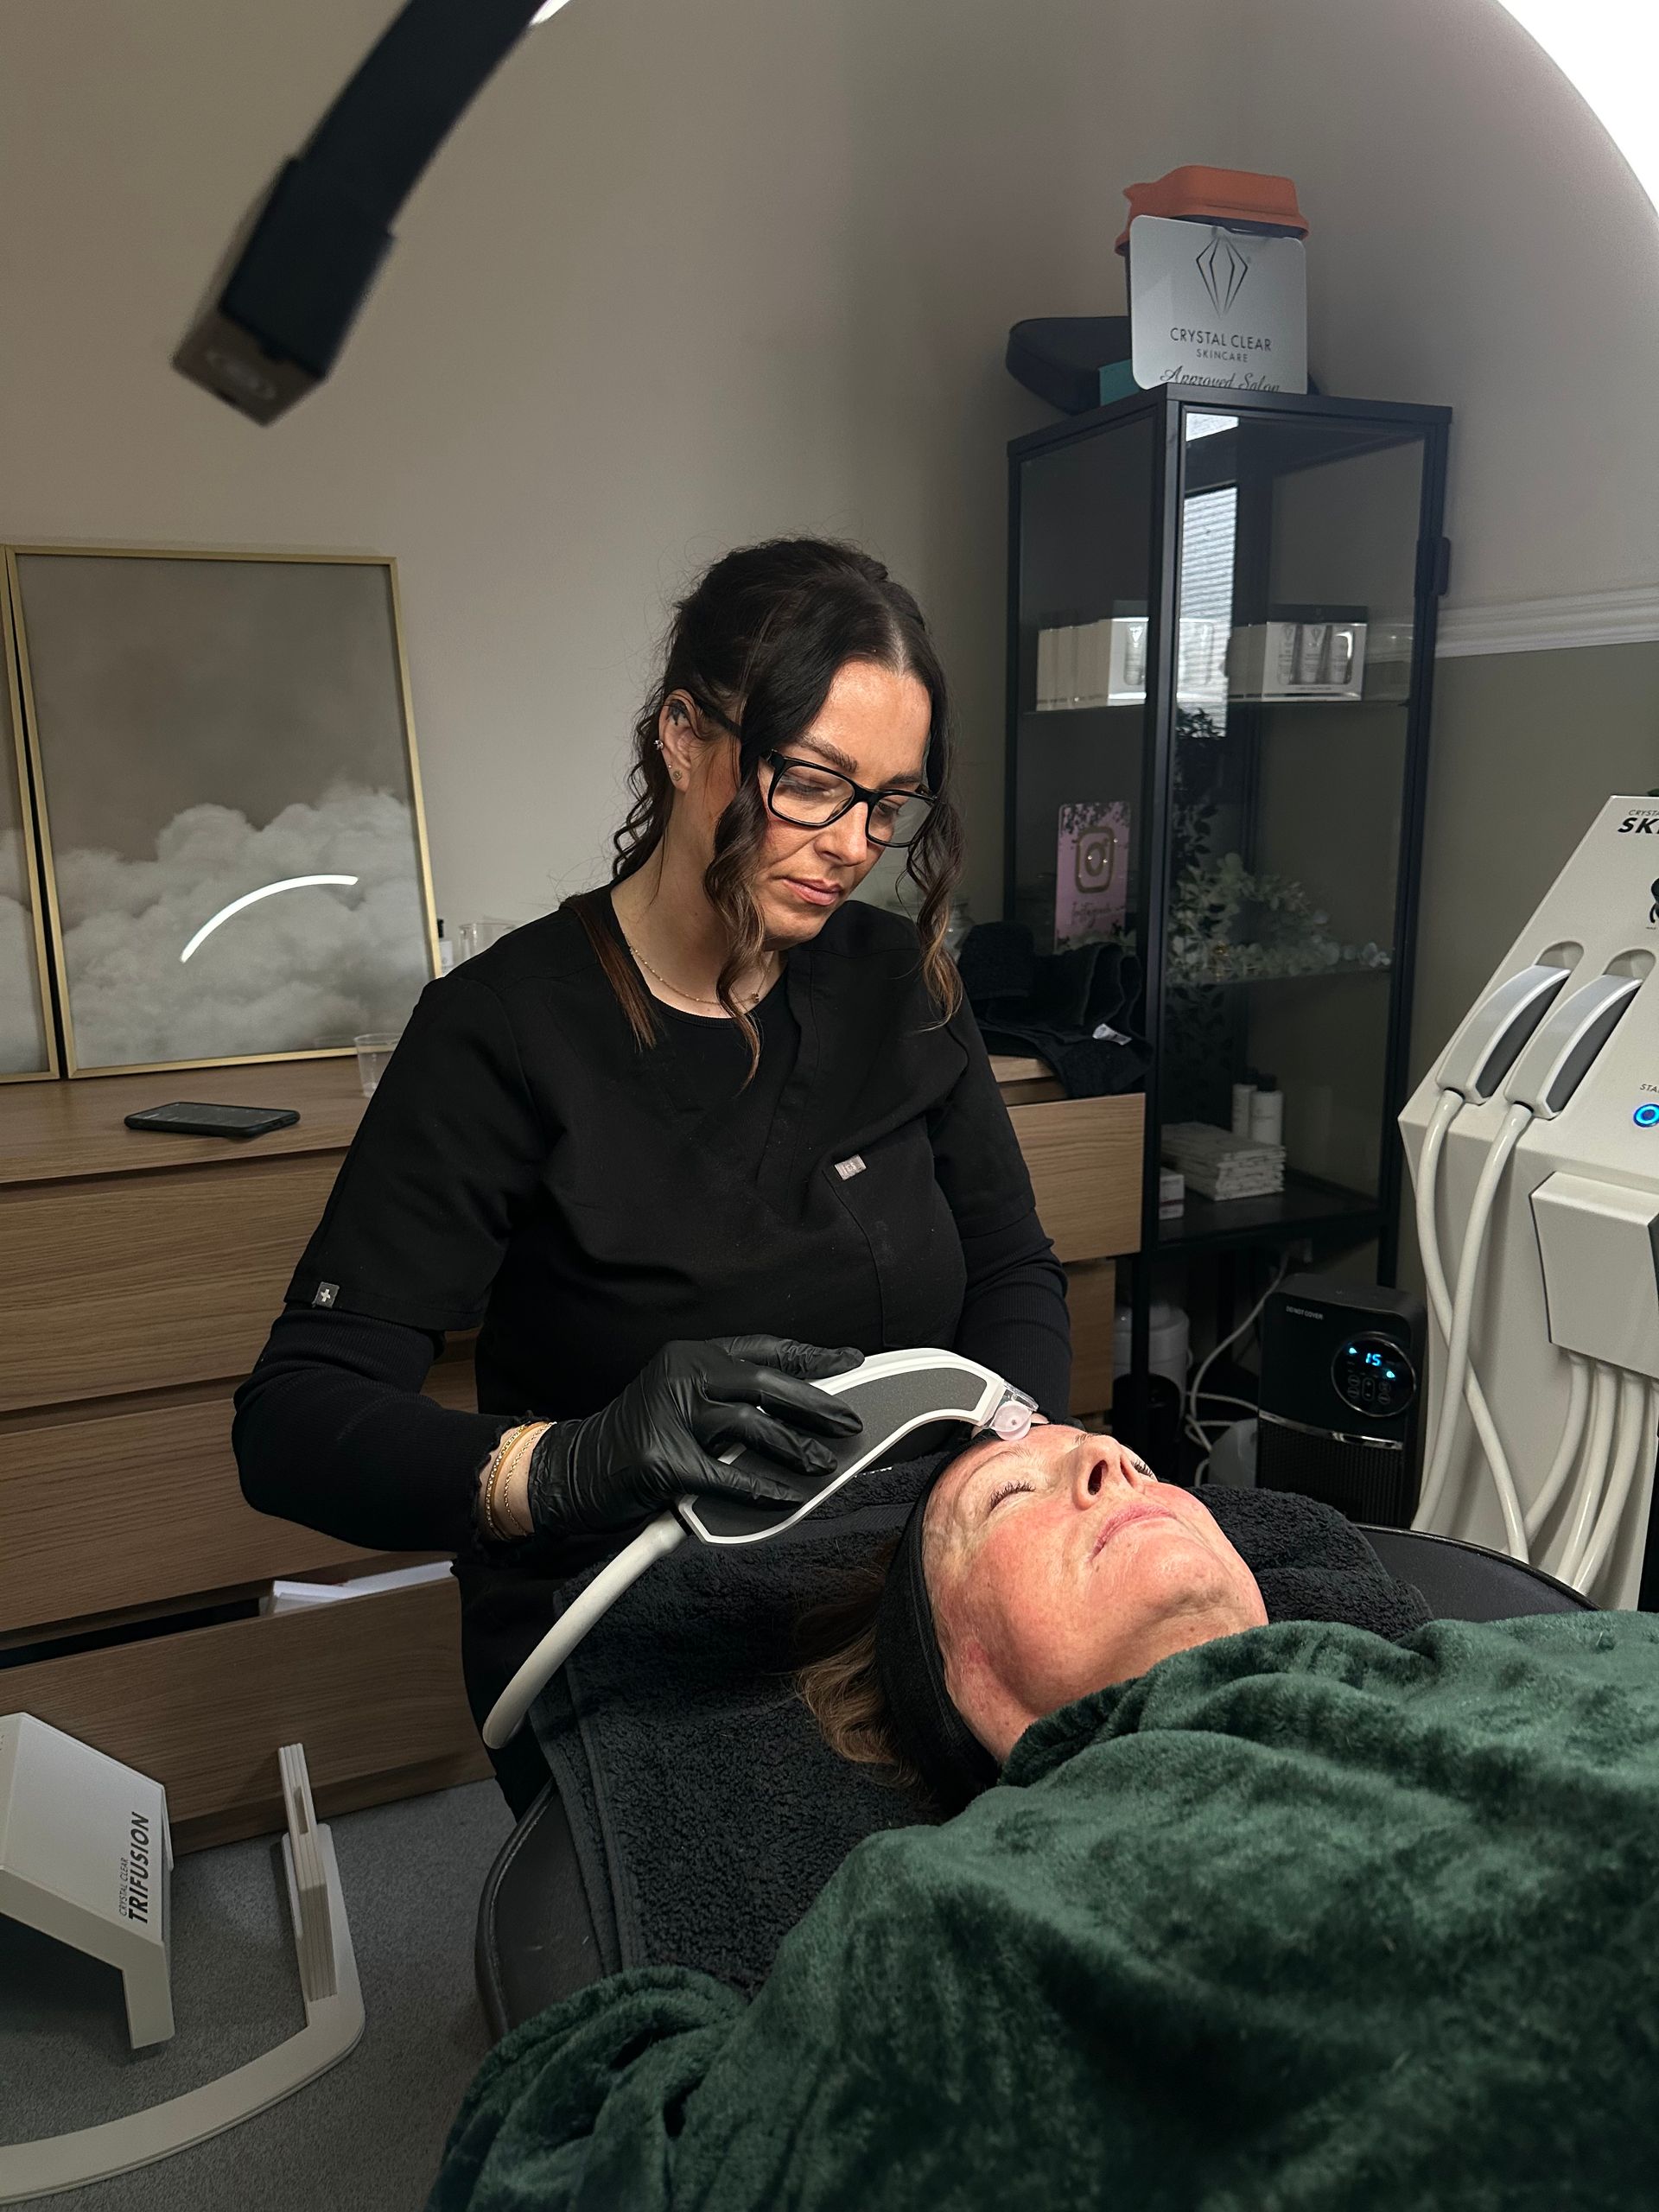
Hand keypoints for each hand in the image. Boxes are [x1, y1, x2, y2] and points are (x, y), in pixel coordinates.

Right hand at [526, 1336, 865, 1538]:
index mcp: (692, 1355)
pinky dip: (762, 1491)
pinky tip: (787, 1498)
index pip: (764, 1348)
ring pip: (750, 1428)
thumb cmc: (637, 1437)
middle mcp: (681, 1376)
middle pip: (764, 1384)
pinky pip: (726, 1478)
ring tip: (823, 1463)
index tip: (849, 1363)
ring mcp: (670, 1416)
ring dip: (795, 1448)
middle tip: (849, 1421)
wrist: (575, 1469)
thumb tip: (797, 1409)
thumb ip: (726, 1397)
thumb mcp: (679, 1398)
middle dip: (815, 1403)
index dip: (811, 1356)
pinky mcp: (663, 1460)